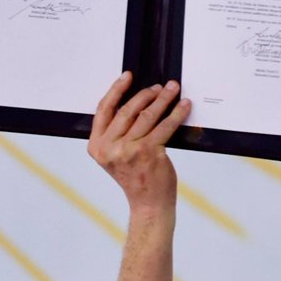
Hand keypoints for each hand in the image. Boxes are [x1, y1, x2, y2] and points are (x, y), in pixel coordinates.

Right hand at [88, 72, 191, 215]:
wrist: (148, 203)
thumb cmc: (135, 178)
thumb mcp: (115, 156)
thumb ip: (117, 133)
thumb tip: (136, 102)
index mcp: (96, 146)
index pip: (103, 110)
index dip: (116, 89)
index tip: (127, 76)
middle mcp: (110, 148)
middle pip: (127, 110)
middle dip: (146, 94)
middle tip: (159, 87)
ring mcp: (129, 151)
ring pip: (147, 115)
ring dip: (163, 99)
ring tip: (173, 89)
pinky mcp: (149, 153)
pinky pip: (165, 126)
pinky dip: (176, 113)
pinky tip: (184, 105)